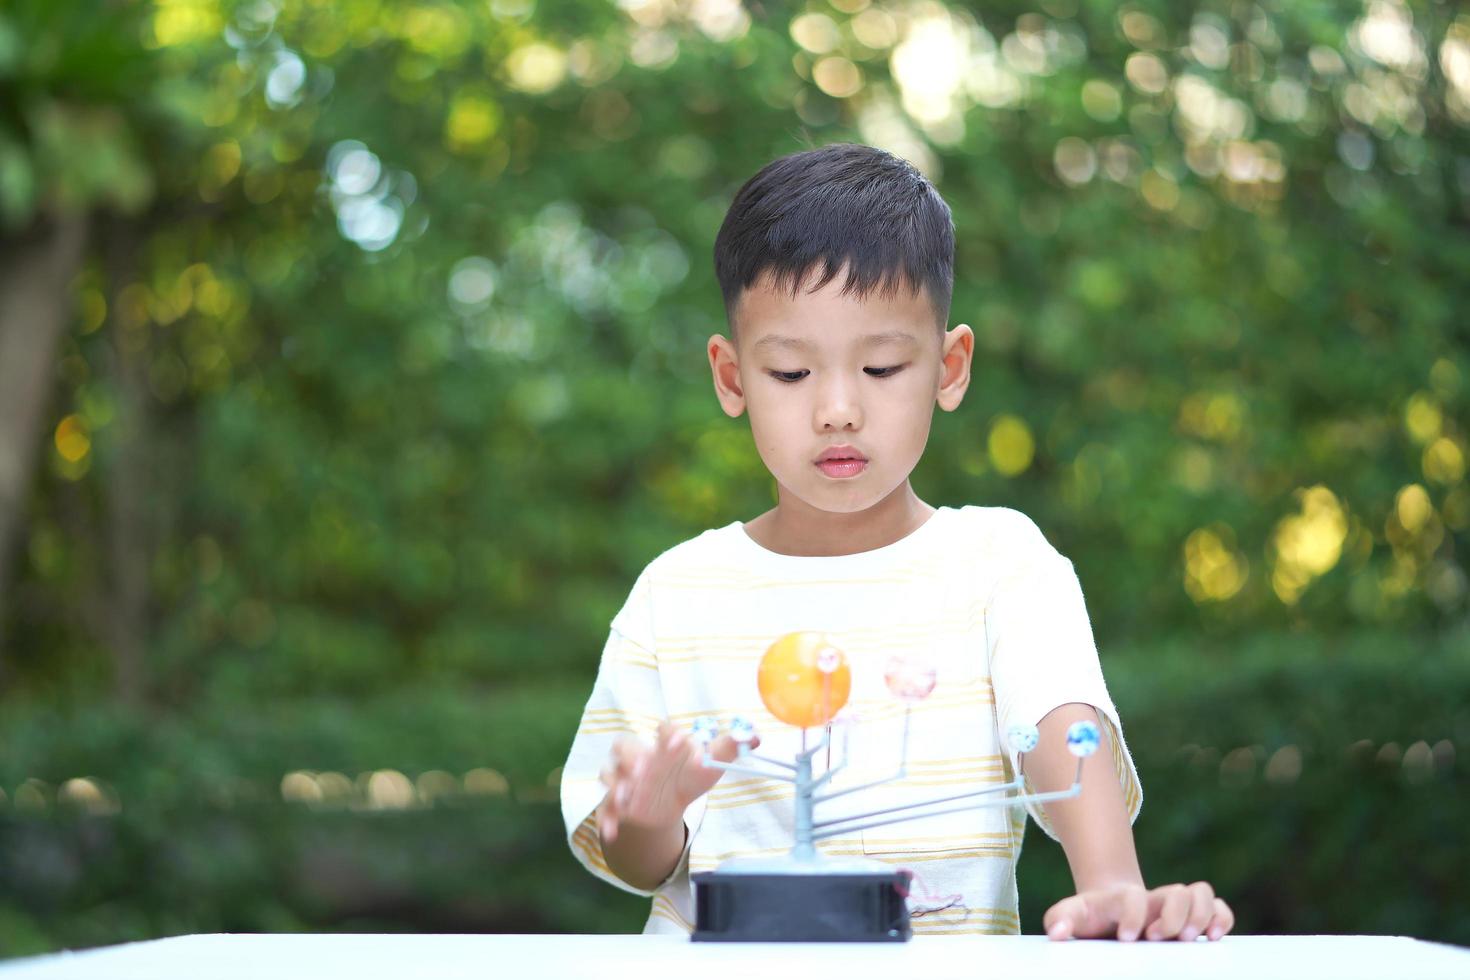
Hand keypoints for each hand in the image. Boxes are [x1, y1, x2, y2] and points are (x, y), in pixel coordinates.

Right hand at [597, 720, 757, 842]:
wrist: (667, 801)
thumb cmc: (688, 775)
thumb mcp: (709, 764)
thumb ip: (728, 748)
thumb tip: (754, 736)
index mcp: (664, 744)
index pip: (662, 730)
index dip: (668, 734)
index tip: (679, 743)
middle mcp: (640, 757)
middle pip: (624, 746)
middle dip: (631, 756)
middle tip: (643, 769)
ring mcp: (625, 780)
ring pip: (609, 774)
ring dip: (615, 784)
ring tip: (626, 797)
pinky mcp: (616, 803)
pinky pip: (605, 809)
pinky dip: (606, 820)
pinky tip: (613, 832)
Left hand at [1044, 881, 1234, 941]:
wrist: (1109, 909)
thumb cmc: (1091, 917)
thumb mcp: (1071, 915)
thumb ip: (1060, 919)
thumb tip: (1057, 934)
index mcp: (1124, 897)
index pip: (1134, 897)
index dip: (1133, 915)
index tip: (1126, 938)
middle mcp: (1154, 898)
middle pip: (1177, 891)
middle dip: (1173, 917)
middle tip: (1158, 939)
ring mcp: (1175, 904)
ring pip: (1201, 893)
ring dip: (1200, 915)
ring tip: (1189, 940)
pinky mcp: (1193, 916)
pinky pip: (1219, 908)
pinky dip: (1221, 918)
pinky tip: (1213, 938)